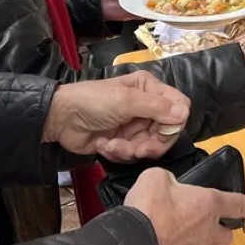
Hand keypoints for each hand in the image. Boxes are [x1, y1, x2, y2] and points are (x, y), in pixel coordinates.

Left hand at [42, 72, 189, 161]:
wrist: (60, 119)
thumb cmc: (93, 101)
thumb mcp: (126, 101)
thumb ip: (157, 107)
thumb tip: (185, 113)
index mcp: (149, 89)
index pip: (178, 107)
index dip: (174, 123)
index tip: (161, 132)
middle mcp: (146, 107)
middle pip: (166, 132)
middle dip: (151, 144)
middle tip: (137, 149)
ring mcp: (134, 126)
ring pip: (149, 146)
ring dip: (130, 150)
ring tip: (112, 145)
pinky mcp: (123, 142)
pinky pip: (132, 155)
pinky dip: (118, 153)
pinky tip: (104, 145)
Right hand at [126, 168, 244, 244]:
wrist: (133, 241)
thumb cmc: (147, 208)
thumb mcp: (157, 177)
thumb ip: (169, 179)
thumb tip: (168, 184)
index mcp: (208, 203)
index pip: (238, 204)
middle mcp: (207, 230)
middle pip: (228, 236)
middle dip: (222, 230)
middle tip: (211, 224)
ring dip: (198, 242)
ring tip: (180, 234)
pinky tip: (166, 243)